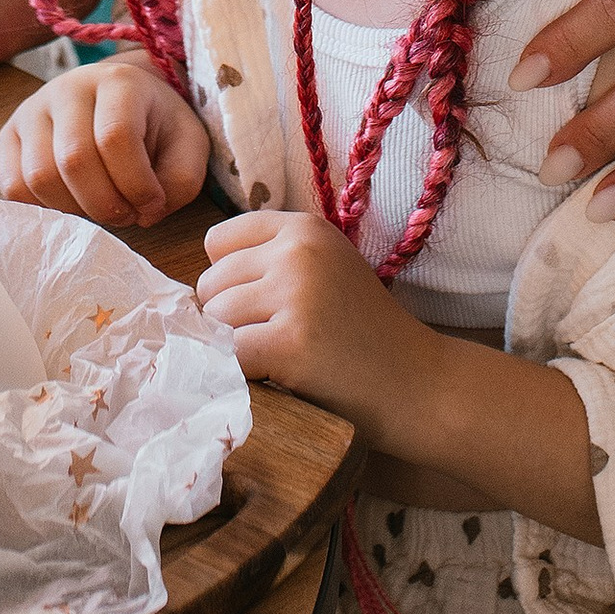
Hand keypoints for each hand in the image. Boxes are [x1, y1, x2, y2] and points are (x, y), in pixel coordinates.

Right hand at [0, 58, 210, 229]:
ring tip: (102, 208)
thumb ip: (181, 179)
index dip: (136, 184)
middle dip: (106, 204)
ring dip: (76, 210)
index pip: (115, 137)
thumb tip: (144, 212)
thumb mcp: (188, 145)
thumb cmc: (156, 124)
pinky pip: (13, 186)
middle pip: (74, 160)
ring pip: (39, 176)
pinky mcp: (8, 135)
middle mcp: (67, 88)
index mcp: (117, 82)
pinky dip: (43, 208)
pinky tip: (72, 203)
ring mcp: (32, 110)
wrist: (120, 99)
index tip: (153, 203)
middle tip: (127, 214)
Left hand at [198, 208, 443, 453]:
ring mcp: (295, 294)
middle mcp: (297, 250)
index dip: (229, 280)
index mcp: (304, 227)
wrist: (419, 385)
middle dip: (230, 319)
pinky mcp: (289, 342)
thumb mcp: (325, 272)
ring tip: (281, 359)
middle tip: (276, 340)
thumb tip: (195, 288)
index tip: (260, 306)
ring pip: (214, 321)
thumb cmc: (364, 335)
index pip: (219, 241)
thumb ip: (271, 262)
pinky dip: (243, 375)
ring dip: (236, 349)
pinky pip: (228, 356)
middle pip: (210, 283)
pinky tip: (278, 378)